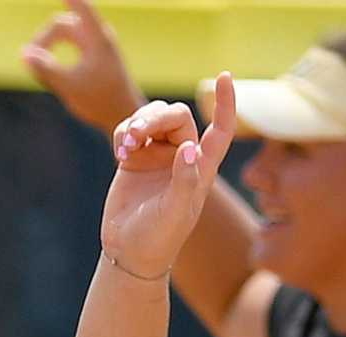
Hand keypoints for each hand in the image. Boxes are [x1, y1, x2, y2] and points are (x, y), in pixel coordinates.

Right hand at [21, 0, 145, 131]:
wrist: (125, 118)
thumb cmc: (101, 102)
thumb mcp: (69, 86)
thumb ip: (45, 69)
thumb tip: (24, 54)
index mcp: (96, 37)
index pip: (78, 3)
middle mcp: (98, 37)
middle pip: (62, 25)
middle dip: (43, 40)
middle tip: (30, 61)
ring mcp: (97, 46)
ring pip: (65, 35)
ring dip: (49, 48)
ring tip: (39, 70)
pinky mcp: (96, 56)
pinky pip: (71, 45)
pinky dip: (57, 55)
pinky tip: (50, 74)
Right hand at [100, 77, 235, 280]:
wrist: (129, 251)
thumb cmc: (158, 238)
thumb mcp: (174, 212)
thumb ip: (184, 180)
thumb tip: (189, 147)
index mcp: (202, 169)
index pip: (220, 130)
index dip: (226, 104)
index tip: (224, 76)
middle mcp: (182, 158)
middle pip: (176, 117)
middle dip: (154, 119)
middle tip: (134, 135)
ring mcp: (157, 156)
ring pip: (152, 118)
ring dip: (137, 123)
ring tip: (124, 143)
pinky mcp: (134, 158)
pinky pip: (130, 129)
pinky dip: (124, 132)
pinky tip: (120, 151)